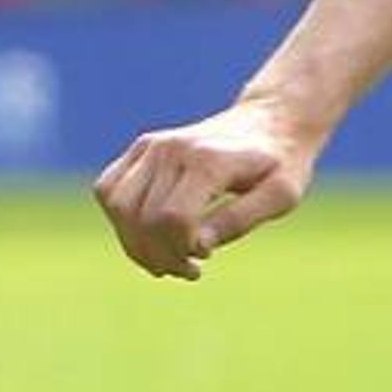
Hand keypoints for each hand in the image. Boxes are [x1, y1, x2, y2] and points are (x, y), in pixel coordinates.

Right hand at [93, 99, 324, 279]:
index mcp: (209, 160)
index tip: (206, 256)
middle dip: (161, 255)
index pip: (173, 218)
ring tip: (168, 258)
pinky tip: (150, 235)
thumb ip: (239, 221)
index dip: (182, 249)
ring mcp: (153, 144)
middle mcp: (174, 148)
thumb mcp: (281, 196)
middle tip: (189, 269)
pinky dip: (121, 220)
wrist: (272, 122)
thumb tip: (196, 246)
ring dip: (135, 244)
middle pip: (144, 218)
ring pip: (119, 206)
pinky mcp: (142, 147)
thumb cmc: (281, 163)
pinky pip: (109, 190)